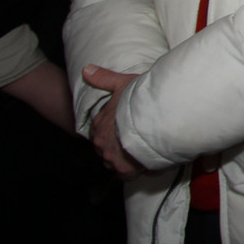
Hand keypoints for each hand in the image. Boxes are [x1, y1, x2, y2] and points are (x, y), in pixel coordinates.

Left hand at [82, 64, 145, 179]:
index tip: (125, 125)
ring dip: (126, 159)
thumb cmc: (140, 101)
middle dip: (118, 146)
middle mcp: (101, 145)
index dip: (113, 128)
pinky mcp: (127, 170)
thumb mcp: (122, 84)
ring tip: (142, 151)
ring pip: (116, 163)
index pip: (99, 131)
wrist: (157, 119)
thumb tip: (86, 70)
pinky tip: (148, 161)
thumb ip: (104, 78)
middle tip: (135, 138)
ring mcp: (113, 159)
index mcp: (99, 126)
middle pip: (106, 149)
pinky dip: (137, 169)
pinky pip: (129, 174)